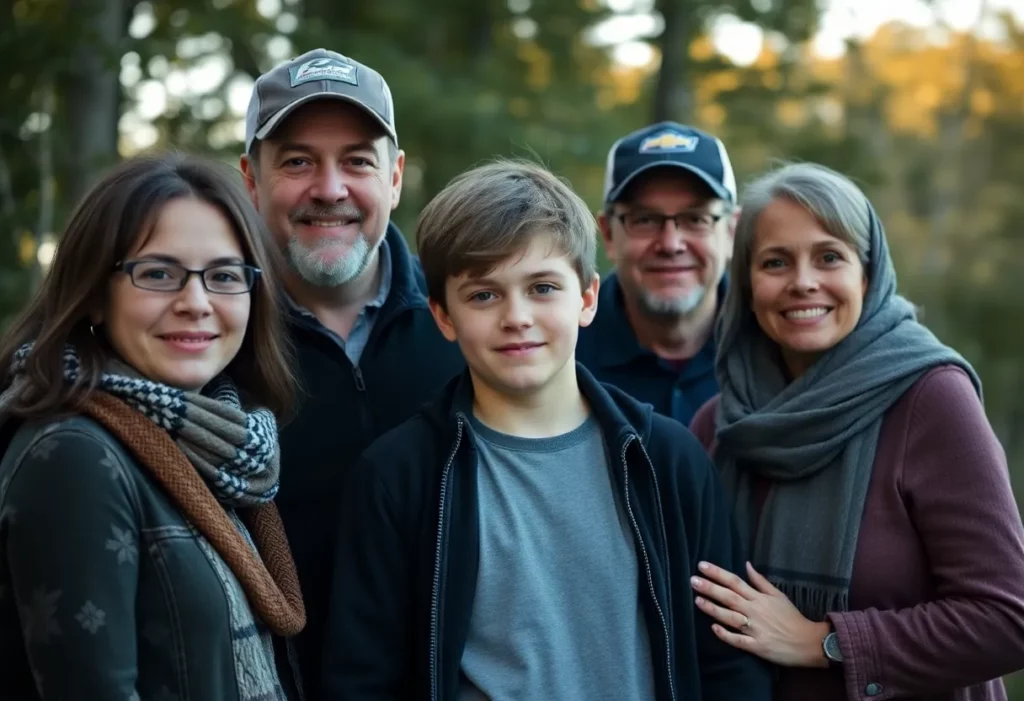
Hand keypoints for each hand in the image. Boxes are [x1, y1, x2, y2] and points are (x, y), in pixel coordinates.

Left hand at [691, 560, 830, 667]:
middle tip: (692, 580)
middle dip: (710, 588)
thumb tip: (746, 564)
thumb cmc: (791, 617)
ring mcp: (755, 629)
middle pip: (729, 597)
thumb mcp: (778, 595)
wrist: (808, 642)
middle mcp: (755, 611)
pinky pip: (739, 641)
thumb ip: (760, 581)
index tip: (701, 566)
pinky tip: (714, 628)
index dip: (717, 573)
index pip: (734, 582)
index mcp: (759, 598)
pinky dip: (726, 635)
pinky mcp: (757, 646)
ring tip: (697, 600)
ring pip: (731, 617)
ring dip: (713, 609)